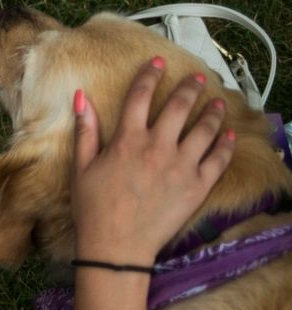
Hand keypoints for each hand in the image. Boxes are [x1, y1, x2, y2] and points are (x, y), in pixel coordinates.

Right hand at [72, 59, 234, 264]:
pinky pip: (218, 159)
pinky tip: (229, 134)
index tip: (158, 62)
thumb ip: (85, 131)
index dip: (149, 76)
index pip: (140, 97)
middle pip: (178, 107)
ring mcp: (181, 166)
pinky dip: (226, 144)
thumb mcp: (81, 167)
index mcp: (127, 140)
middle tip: (197, 78)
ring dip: (212, 112)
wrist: (116, 246)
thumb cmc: (93, 208)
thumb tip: (81, 97)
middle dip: (189, 87)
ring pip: (204, 129)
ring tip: (217, 102)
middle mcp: (157, 147)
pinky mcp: (197, 186)